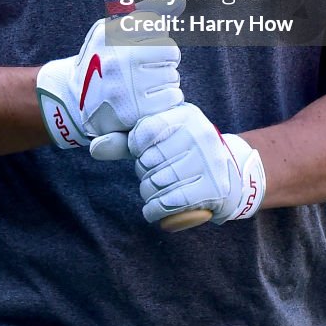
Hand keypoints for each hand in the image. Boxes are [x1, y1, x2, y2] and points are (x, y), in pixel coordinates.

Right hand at [36, 13, 181, 148]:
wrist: (75, 101)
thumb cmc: (101, 59)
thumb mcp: (111, 30)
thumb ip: (146, 13)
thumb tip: (180, 0)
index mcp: (111, 35)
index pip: (156, 24)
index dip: (153, 36)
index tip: (142, 46)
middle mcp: (119, 59)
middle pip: (170, 50)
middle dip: (164, 58)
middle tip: (149, 66)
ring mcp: (126, 86)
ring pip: (173, 75)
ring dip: (166, 79)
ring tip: (147, 83)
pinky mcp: (135, 111)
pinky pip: (173, 97)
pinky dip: (168, 97)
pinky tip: (151, 98)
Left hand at [128, 103, 265, 224]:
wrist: (232, 174)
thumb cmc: (184, 154)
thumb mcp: (160, 140)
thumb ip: (125, 142)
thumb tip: (94, 148)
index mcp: (185, 116)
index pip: (144, 132)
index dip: (136, 147)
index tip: (143, 153)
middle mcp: (199, 134)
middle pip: (148, 161)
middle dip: (143, 174)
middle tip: (152, 175)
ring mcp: (208, 161)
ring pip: (157, 183)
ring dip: (148, 193)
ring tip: (153, 192)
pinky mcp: (213, 187)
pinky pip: (170, 202)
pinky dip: (154, 210)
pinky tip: (151, 210)